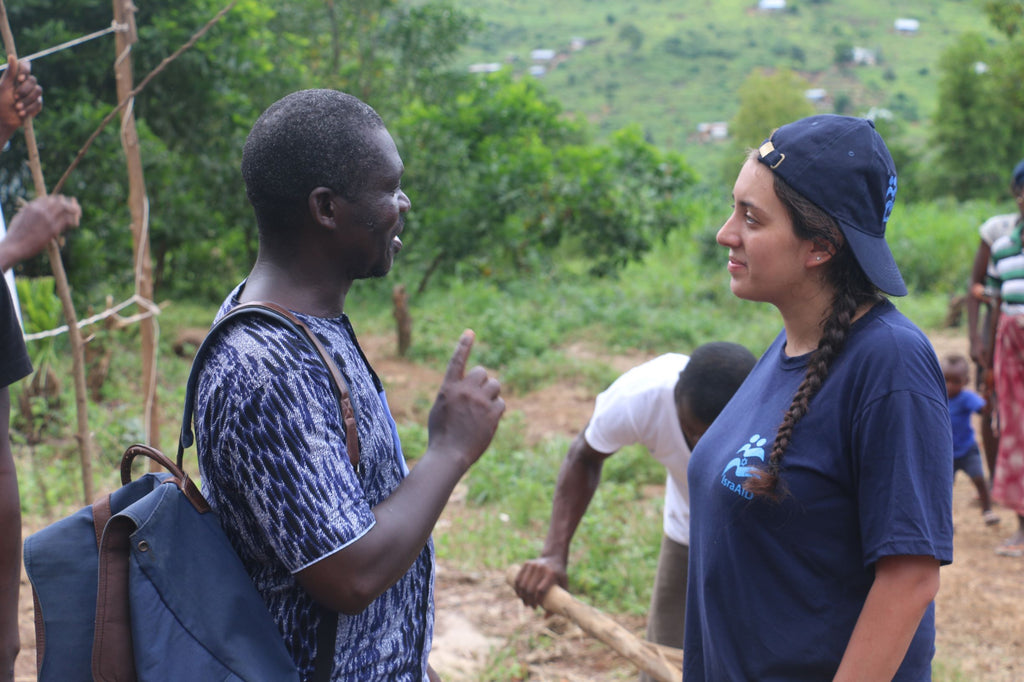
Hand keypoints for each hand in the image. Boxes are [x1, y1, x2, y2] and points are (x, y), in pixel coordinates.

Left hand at [0, 56, 41, 144]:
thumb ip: (10, 72)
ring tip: (17, 107)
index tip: (19, 79)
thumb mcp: (4, 86)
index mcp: (17, 76)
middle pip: (33, 80)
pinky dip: (29, 108)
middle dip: (24, 90)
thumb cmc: (0, 101)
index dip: (25, 70)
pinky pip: (38, 103)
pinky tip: (21, 113)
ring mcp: (33, 94)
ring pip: (38, 91)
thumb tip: (12, 56)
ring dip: (26, 101)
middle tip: (15, 97)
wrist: (4, 119)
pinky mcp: (37, 104)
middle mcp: (26, 83)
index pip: (26, 65)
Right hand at [0, 195, 80, 269]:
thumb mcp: (20, 219)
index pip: (49, 198)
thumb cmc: (15, 236)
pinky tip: (76, 224)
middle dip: (68, 203)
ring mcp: (47, 218)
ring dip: (74, 210)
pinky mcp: (53, 229)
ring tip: (79, 213)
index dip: (58, 201)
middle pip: (59, 201)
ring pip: (65, 209)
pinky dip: (73, 221)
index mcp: (31, 206)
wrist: (14, 246)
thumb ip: (29, 213)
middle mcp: (40, 210)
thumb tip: (34, 212)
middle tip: (75, 207)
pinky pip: (67, 221)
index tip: (63, 204)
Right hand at [426, 330, 503, 470]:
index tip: (470, 332)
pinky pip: (501, 403)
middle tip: (478, 397)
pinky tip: (487, 422)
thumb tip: (469, 387)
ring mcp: (479, 401)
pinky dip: (496, 411)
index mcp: (448, 388)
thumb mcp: (441, 409)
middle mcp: (465, 390)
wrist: (449, 455)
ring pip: (495, 385)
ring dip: (491, 394)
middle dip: (483, 382)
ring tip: (482, 410)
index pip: (457, 361)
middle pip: (483, 372)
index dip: (464, 345)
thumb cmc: (442, 435)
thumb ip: (454, 394)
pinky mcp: (492, 413)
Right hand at [514, 556, 566, 608]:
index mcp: (551, 574)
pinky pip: (518, 578)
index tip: (537, 607)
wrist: (554, 557)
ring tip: (525, 603)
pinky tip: (519, 595)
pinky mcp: (526, 564)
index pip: (540, 589)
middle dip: (529, 600)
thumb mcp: (563, 586)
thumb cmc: (560, 576)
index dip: (537, 600)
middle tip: (531, 607)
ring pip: (522, 584)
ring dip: (522, 596)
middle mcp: (541, 569)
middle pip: (530, 588)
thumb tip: (545, 617)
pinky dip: (516, 588)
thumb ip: (558, 602)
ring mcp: (532, 565)